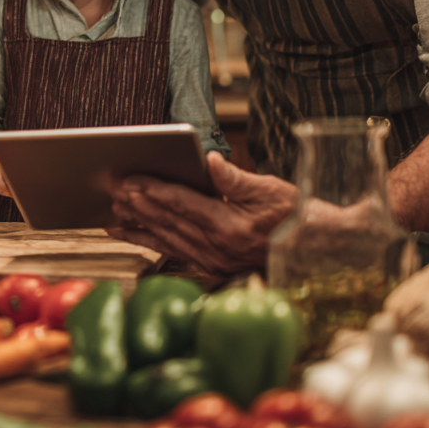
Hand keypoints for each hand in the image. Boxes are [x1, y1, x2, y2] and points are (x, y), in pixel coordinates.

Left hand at [106, 151, 298, 284]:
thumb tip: (212, 161)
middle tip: (111, 187)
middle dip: (136, 203)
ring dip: (137, 223)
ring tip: (113, 210)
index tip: (128, 179)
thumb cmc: (296, 216)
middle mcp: (218, 249)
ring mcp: (214, 261)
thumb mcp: (271, 189)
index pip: (181, 204)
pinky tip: (132, 233)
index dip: (152, 190)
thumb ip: (236, 178)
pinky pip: (174, 251)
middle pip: (167, 222)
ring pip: (166, 238)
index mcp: (230, 227)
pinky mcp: (213, 266)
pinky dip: (150, 241)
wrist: (317, 251)